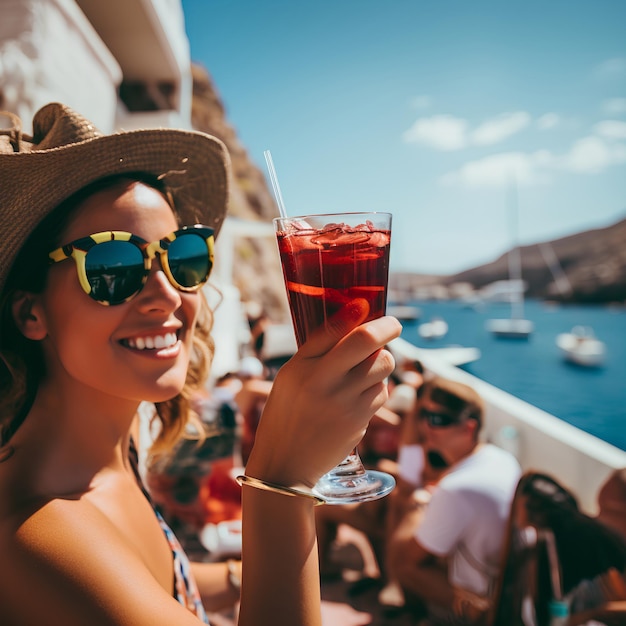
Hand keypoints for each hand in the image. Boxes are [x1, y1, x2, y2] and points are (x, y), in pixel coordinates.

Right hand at [246, 299, 401, 488]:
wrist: (287, 462)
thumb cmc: (286, 410)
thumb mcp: (292, 372)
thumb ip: (320, 342)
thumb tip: (356, 311)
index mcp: (309, 370)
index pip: (347, 335)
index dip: (367, 317)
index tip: (369, 304)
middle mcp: (331, 387)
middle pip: (375, 349)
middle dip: (387, 332)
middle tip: (387, 328)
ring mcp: (350, 407)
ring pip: (383, 369)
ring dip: (380, 360)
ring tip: (364, 364)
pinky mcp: (362, 424)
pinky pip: (382, 393)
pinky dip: (377, 385)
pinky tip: (359, 390)